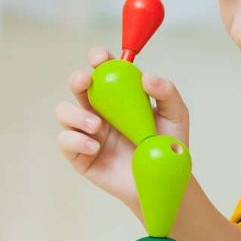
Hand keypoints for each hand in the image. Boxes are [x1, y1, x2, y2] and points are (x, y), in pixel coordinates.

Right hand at [55, 47, 190, 217]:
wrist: (162, 182)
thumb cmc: (167, 146)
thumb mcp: (175, 115)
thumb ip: (166, 93)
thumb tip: (146, 77)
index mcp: (120, 95)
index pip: (104, 70)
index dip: (98, 59)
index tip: (100, 58)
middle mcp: (100, 110)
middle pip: (77, 86)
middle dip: (77, 79)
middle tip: (85, 81)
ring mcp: (87, 132)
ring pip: (64, 112)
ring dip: (76, 114)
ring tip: (97, 127)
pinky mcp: (80, 155)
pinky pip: (65, 141)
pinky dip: (76, 140)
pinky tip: (95, 147)